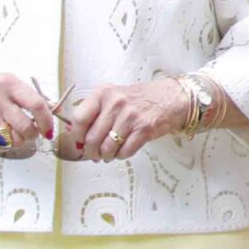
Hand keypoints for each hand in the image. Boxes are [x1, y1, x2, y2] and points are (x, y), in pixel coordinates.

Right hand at [0, 70, 55, 157]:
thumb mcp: (10, 83)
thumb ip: (31, 96)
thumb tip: (55, 108)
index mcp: (10, 84)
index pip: (37, 105)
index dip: (47, 120)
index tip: (50, 129)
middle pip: (26, 127)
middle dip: (35, 134)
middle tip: (34, 133)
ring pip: (15, 139)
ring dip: (21, 140)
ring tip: (17, 133)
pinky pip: (1, 145)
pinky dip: (7, 144)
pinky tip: (4, 134)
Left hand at [55, 80, 191, 163]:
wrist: (171, 98)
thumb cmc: (140, 99)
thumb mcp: (114, 96)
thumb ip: (95, 113)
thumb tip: (79, 139)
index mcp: (103, 93)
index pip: (79, 119)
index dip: (77, 136)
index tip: (80, 143)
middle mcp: (116, 102)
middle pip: (92, 138)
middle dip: (91, 152)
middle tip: (94, 154)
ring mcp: (131, 116)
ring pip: (108, 147)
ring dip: (106, 156)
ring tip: (108, 154)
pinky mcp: (144, 128)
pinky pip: (125, 151)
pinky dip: (121, 155)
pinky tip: (122, 151)